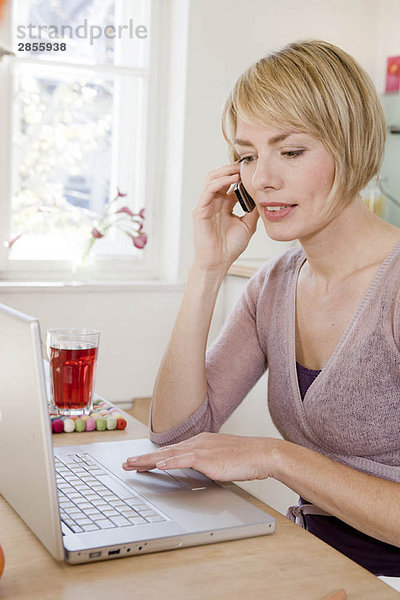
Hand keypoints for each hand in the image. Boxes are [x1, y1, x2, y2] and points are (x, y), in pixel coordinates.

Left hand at [122, 432, 276, 481]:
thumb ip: (205, 461)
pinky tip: (159, 466)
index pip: (171, 451)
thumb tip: (196, 468)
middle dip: (144, 458)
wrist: (262, 453)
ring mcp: (202, 449)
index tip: (138, 462)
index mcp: (199, 442)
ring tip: (133, 465)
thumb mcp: (220, 457)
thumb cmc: (245, 458)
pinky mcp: (209, 458)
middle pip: (165, 452)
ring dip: (149, 461)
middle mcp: (197, 443)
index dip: (152, 457)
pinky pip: (185, 460)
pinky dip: (170, 463)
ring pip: (169, 455)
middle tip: (126, 463)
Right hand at [193, 164, 258, 270]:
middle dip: (232, 168)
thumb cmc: (230, 247)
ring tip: (239, 170)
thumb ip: (253, 210)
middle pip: (219, 176)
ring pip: (212, 179)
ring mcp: (205, 205)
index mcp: (224, 204)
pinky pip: (208, 191)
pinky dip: (220, 182)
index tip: (253, 169)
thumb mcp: (248, 225)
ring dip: (225, 171)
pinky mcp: (200, 210)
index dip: (240, 174)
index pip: (230, 183)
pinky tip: (232, 180)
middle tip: (247, 164)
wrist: (218, 263)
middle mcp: (214, 202)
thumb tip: (264, 197)